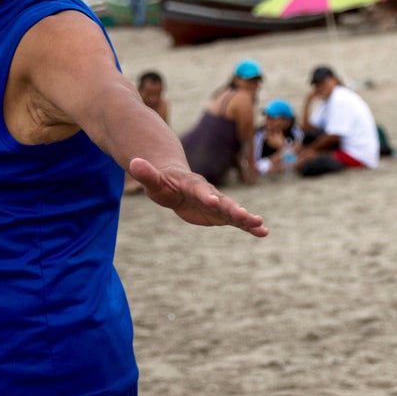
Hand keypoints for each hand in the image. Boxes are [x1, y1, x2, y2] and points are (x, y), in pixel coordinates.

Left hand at [128, 158, 268, 236]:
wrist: (176, 183)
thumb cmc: (162, 182)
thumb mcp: (152, 180)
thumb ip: (146, 173)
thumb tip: (133, 162)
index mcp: (193, 185)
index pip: (200, 191)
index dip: (207, 196)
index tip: (215, 202)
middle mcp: (210, 194)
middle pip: (224, 202)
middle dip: (235, 209)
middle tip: (247, 217)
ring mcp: (217, 204)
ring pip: (234, 212)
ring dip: (247, 219)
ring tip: (261, 226)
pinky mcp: (220, 214)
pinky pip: (237, 221)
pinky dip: (249, 226)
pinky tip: (263, 232)